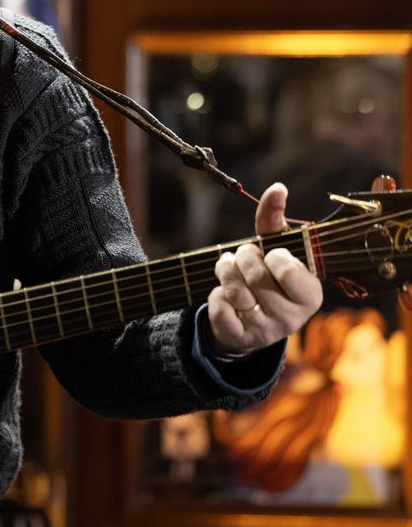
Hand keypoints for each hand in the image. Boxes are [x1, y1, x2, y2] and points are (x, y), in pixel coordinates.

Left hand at [206, 182, 322, 354]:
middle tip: (245, 257)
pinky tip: (224, 294)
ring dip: (225, 271)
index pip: (287, 268)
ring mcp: (266, 331)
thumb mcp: (276, 248)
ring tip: (230, 268)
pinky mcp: (240, 339)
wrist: (251, 319)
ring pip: (234, 291)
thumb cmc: (269, 276)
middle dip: (243, 258)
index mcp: (310, 294)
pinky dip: (215, 295)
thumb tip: (277, 188)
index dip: (272, 255)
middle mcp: (292, 317)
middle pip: (255, 276)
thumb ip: (275, 219)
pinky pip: (218, 309)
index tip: (272, 254)